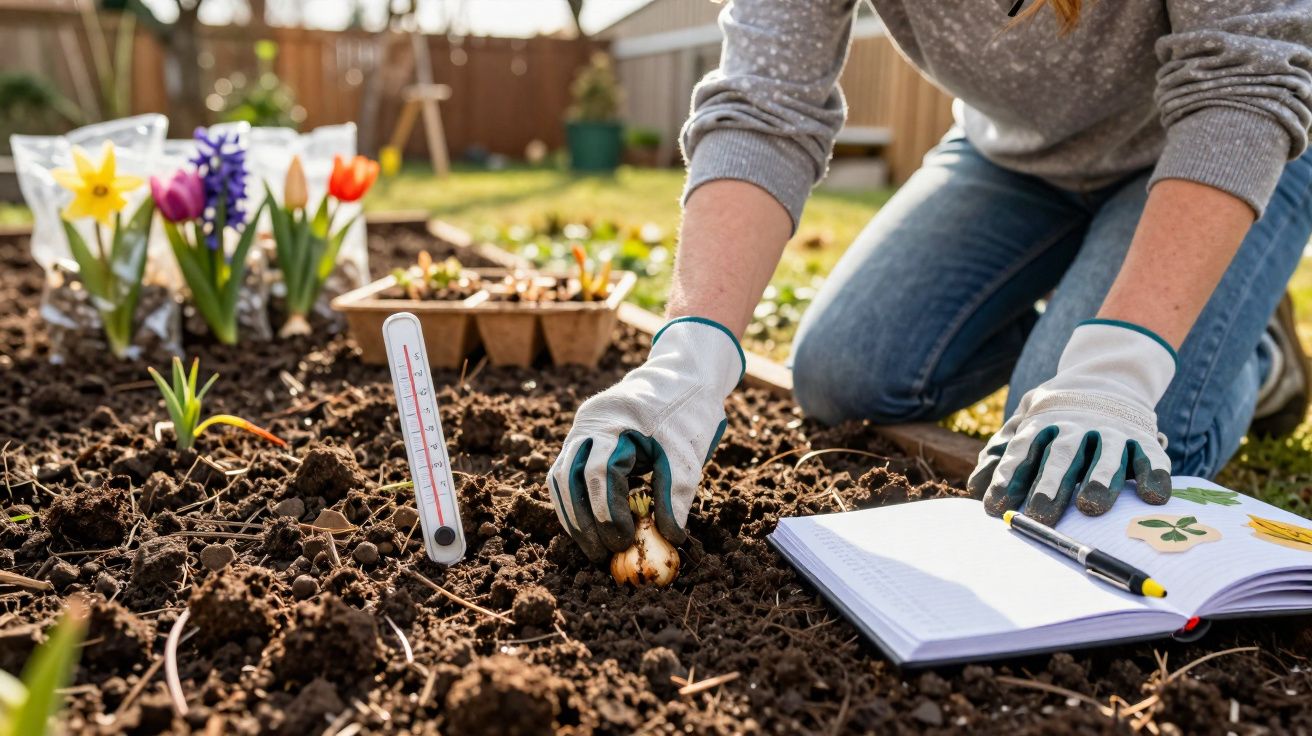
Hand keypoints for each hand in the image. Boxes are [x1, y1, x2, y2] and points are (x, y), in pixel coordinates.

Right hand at [548, 318, 743, 560]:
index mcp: (616, 420)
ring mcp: (582, 427)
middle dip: (583, 521)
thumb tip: (669, 540)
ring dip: (573, 515)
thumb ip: (676, 497)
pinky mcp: (583, 436)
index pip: (600, 474)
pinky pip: (567, 472)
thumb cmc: (688, 412)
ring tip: (591, 547)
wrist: (684, 374)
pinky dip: (575, 501)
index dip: (608, 513)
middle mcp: (589, 422)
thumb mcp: (688, 455)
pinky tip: (588, 526)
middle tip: (601, 554)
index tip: (622, 541)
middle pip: (569, 477)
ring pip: (560, 477)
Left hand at [968, 320, 1175, 524]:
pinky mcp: (1142, 437)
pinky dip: (1154, 474)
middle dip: (1050, 484)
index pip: (1021, 451)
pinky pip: (1151, 456)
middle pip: (1062, 456)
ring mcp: (1111, 431)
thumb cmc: (1055, 416)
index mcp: (1042, 423)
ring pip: (1106, 456)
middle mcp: (1076, 426)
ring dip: (1099, 481)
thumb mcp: (1025, 424)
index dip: (1007, 478)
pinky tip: (1152, 496)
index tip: (994, 506)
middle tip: (1038, 514)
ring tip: (1090, 507)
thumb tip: (976, 487)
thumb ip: (1001, 454)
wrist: (1105, 377)